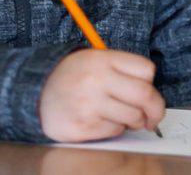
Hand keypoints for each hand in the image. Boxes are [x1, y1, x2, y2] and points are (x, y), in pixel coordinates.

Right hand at [39, 49, 165, 141]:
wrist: (35, 92)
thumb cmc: (70, 77)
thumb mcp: (93, 60)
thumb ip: (120, 70)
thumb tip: (151, 93)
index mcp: (102, 59)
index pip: (145, 70)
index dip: (150, 82)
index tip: (148, 90)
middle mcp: (97, 79)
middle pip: (145, 95)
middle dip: (155, 110)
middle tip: (153, 117)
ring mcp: (90, 104)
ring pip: (133, 117)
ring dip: (132, 121)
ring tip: (119, 116)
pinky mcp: (84, 126)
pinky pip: (115, 131)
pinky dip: (113, 128)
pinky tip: (100, 120)